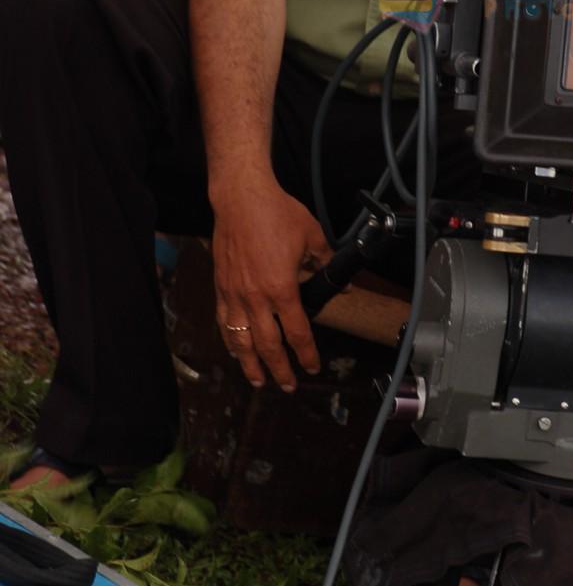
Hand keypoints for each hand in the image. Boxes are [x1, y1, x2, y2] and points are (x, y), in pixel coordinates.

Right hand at [211, 176, 332, 389]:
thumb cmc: (277, 213)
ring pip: (241, 341)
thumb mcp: (312, 235)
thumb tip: (338, 282)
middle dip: (279, 370)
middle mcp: (256, 298)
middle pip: (268, 346)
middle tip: (288, 386)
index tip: (312, 367)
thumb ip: (325, 262)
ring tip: (257, 381)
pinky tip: (235, 350)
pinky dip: (230, 341)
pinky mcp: (220, 286)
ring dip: (250, 365)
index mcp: (282, 289)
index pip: (297, 333)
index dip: (306, 354)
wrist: (241, 198)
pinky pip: (224, 322)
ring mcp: (234, 294)